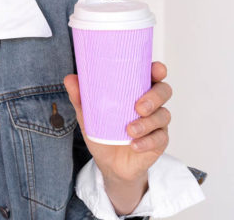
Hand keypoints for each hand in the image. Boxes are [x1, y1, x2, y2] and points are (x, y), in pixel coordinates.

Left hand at [64, 62, 172, 184]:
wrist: (109, 163)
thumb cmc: (103, 131)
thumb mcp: (88, 114)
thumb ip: (80, 97)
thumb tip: (69, 78)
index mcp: (136, 90)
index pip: (152, 75)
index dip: (157, 70)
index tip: (156, 69)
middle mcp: (151, 104)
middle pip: (164, 92)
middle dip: (154, 97)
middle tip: (138, 107)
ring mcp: (157, 122)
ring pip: (163, 116)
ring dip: (146, 123)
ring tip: (129, 130)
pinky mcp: (159, 141)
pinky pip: (160, 139)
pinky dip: (147, 141)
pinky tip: (134, 145)